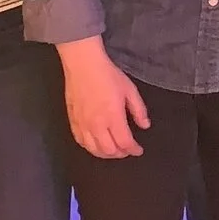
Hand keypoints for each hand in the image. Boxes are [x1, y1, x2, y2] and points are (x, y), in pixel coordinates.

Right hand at [60, 40, 149, 157]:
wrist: (83, 65)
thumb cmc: (107, 75)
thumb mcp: (130, 90)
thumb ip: (139, 110)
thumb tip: (145, 125)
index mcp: (113, 117)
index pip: (124, 142)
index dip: (133, 150)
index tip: (138, 150)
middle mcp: (97, 124)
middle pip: (109, 150)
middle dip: (121, 154)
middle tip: (127, 150)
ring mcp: (83, 124)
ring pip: (94, 150)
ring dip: (106, 154)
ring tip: (114, 150)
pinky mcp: (73, 121)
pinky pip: (80, 142)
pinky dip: (90, 148)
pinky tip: (96, 145)